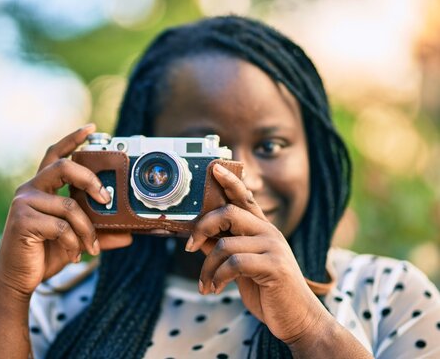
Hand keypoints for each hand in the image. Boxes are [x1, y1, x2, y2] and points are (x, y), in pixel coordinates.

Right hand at [0, 124, 131, 297]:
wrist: (18, 278)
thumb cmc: (45, 253)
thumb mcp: (77, 240)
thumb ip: (99, 234)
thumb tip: (129, 235)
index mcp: (42, 187)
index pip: (56, 154)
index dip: (73, 139)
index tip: (92, 128)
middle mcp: (30, 188)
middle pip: (64, 167)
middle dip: (90, 180)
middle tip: (106, 199)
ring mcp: (24, 203)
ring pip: (69, 205)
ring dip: (87, 229)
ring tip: (90, 248)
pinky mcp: (22, 220)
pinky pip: (61, 227)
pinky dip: (74, 243)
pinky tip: (74, 255)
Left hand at [187, 163, 326, 343]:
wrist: (297, 319)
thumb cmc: (268, 291)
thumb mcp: (242, 268)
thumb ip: (225, 248)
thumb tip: (200, 237)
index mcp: (262, 229)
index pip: (245, 198)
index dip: (230, 181)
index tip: (214, 168)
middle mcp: (269, 232)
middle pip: (228, 212)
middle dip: (202, 228)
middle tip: (189, 247)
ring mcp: (274, 247)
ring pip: (225, 244)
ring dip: (207, 268)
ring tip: (206, 285)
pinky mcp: (274, 266)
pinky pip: (234, 263)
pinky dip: (218, 278)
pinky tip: (216, 290)